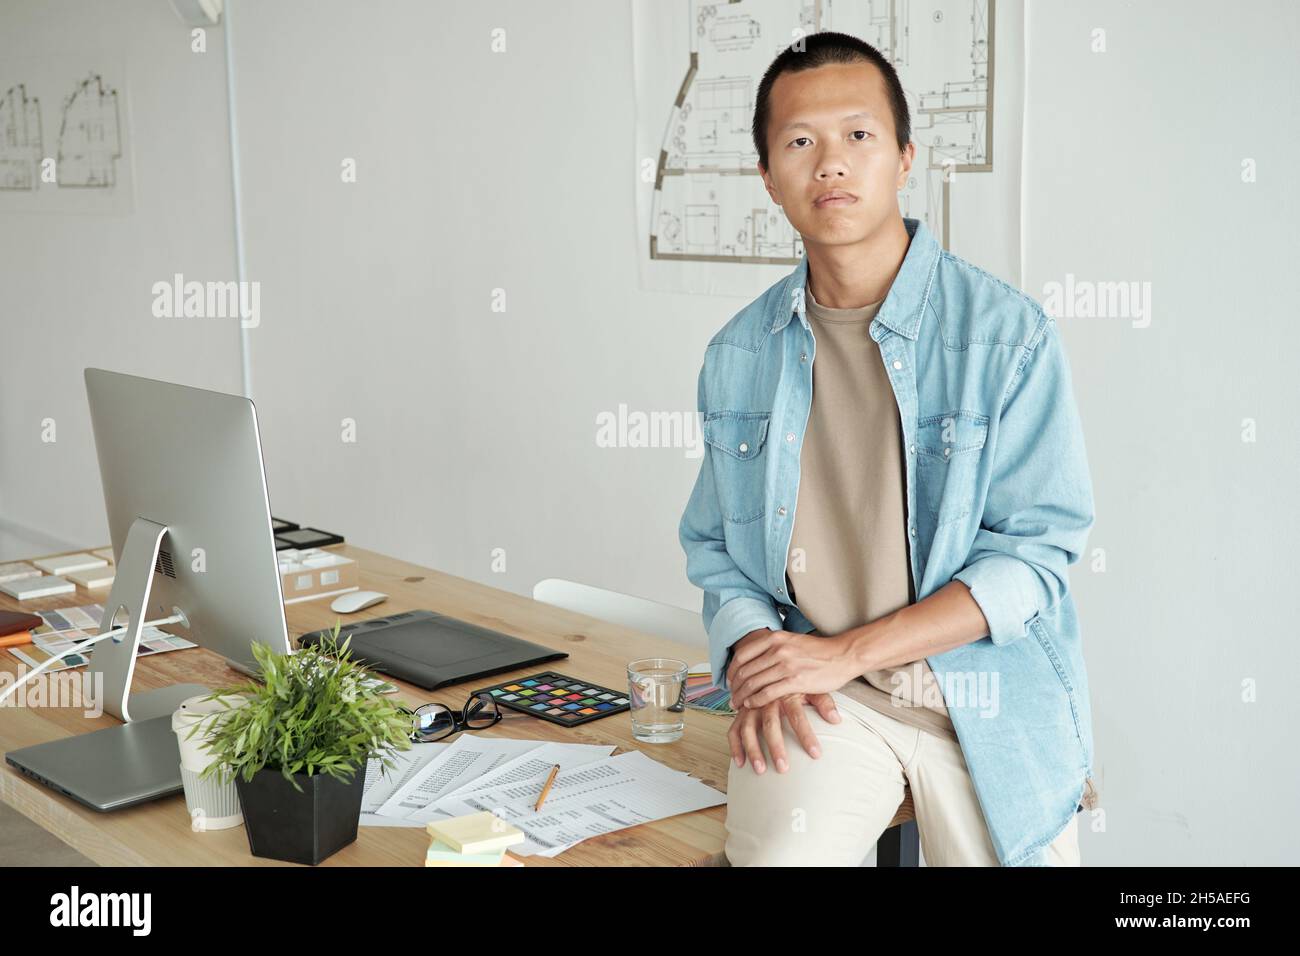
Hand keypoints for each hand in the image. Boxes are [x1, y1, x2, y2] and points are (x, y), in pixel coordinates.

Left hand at [728, 630, 859, 709]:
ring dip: (742, 695)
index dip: (731, 670)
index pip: (742, 654)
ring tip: (737, 703)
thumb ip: (773, 647)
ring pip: (753, 682)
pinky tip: (751, 705)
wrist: (843, 655)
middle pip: (745, 670)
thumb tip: (755, 657)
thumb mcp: (792, 640)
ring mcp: (786, 665)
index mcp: (775, 638)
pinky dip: (755, 701)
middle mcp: (778, 649)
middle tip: (730, 696)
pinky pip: (768, 693)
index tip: (729, 680)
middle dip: (734, 686)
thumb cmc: (818, 651)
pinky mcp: (795, 681)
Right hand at [729, 692, 841, 773]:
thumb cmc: (796, 681)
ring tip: (760, 770)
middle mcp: (766, 699)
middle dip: (775, 747)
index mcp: (786, 692)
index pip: (797, 716)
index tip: (816, 755)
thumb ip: (824, 702)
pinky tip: (739, 763)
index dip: (806, 735)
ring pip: (748, 728)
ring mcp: (751, 706)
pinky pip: (733, 729)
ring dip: (753, 749)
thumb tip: (837, 719)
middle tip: (783, 768)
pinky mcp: (741, 712)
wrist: (772, 666)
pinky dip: (735, 746)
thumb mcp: (811, 686)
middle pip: (770, 724)